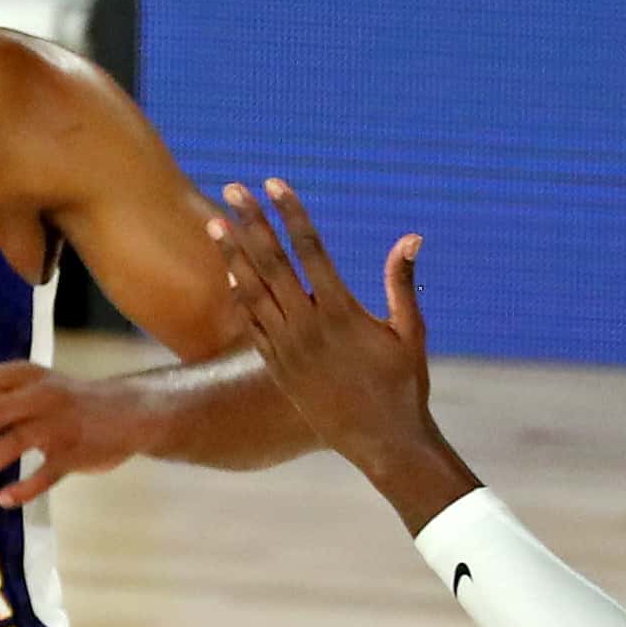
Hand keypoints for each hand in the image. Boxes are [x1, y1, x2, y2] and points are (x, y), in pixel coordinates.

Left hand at [0, 361, 157, 508]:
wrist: (128, 412)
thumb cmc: (67, 401)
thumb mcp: (30, 383)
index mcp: (24, 375)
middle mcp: (39, 395)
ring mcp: (59, 424)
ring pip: (13, 443)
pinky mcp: (75, 452)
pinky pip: (45, 474)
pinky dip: (24, 487)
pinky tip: (5, 499)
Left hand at [211, 179, 474, 522]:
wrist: (382, 442)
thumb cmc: (404, 386)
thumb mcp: (410, 332)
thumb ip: (402, 284)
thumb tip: (411, 237)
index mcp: (341, 312)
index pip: (309, 248)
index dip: (289, 213)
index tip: (274, 184)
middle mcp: (308, 327)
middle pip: (271, 262)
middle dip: (250, 222)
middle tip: (232, 189)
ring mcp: (288, 349)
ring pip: (253, 292)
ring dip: (232, 255)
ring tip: (214, 224)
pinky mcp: (278, 368)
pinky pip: (251, 326)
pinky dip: (239, 298)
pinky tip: (230, 274)